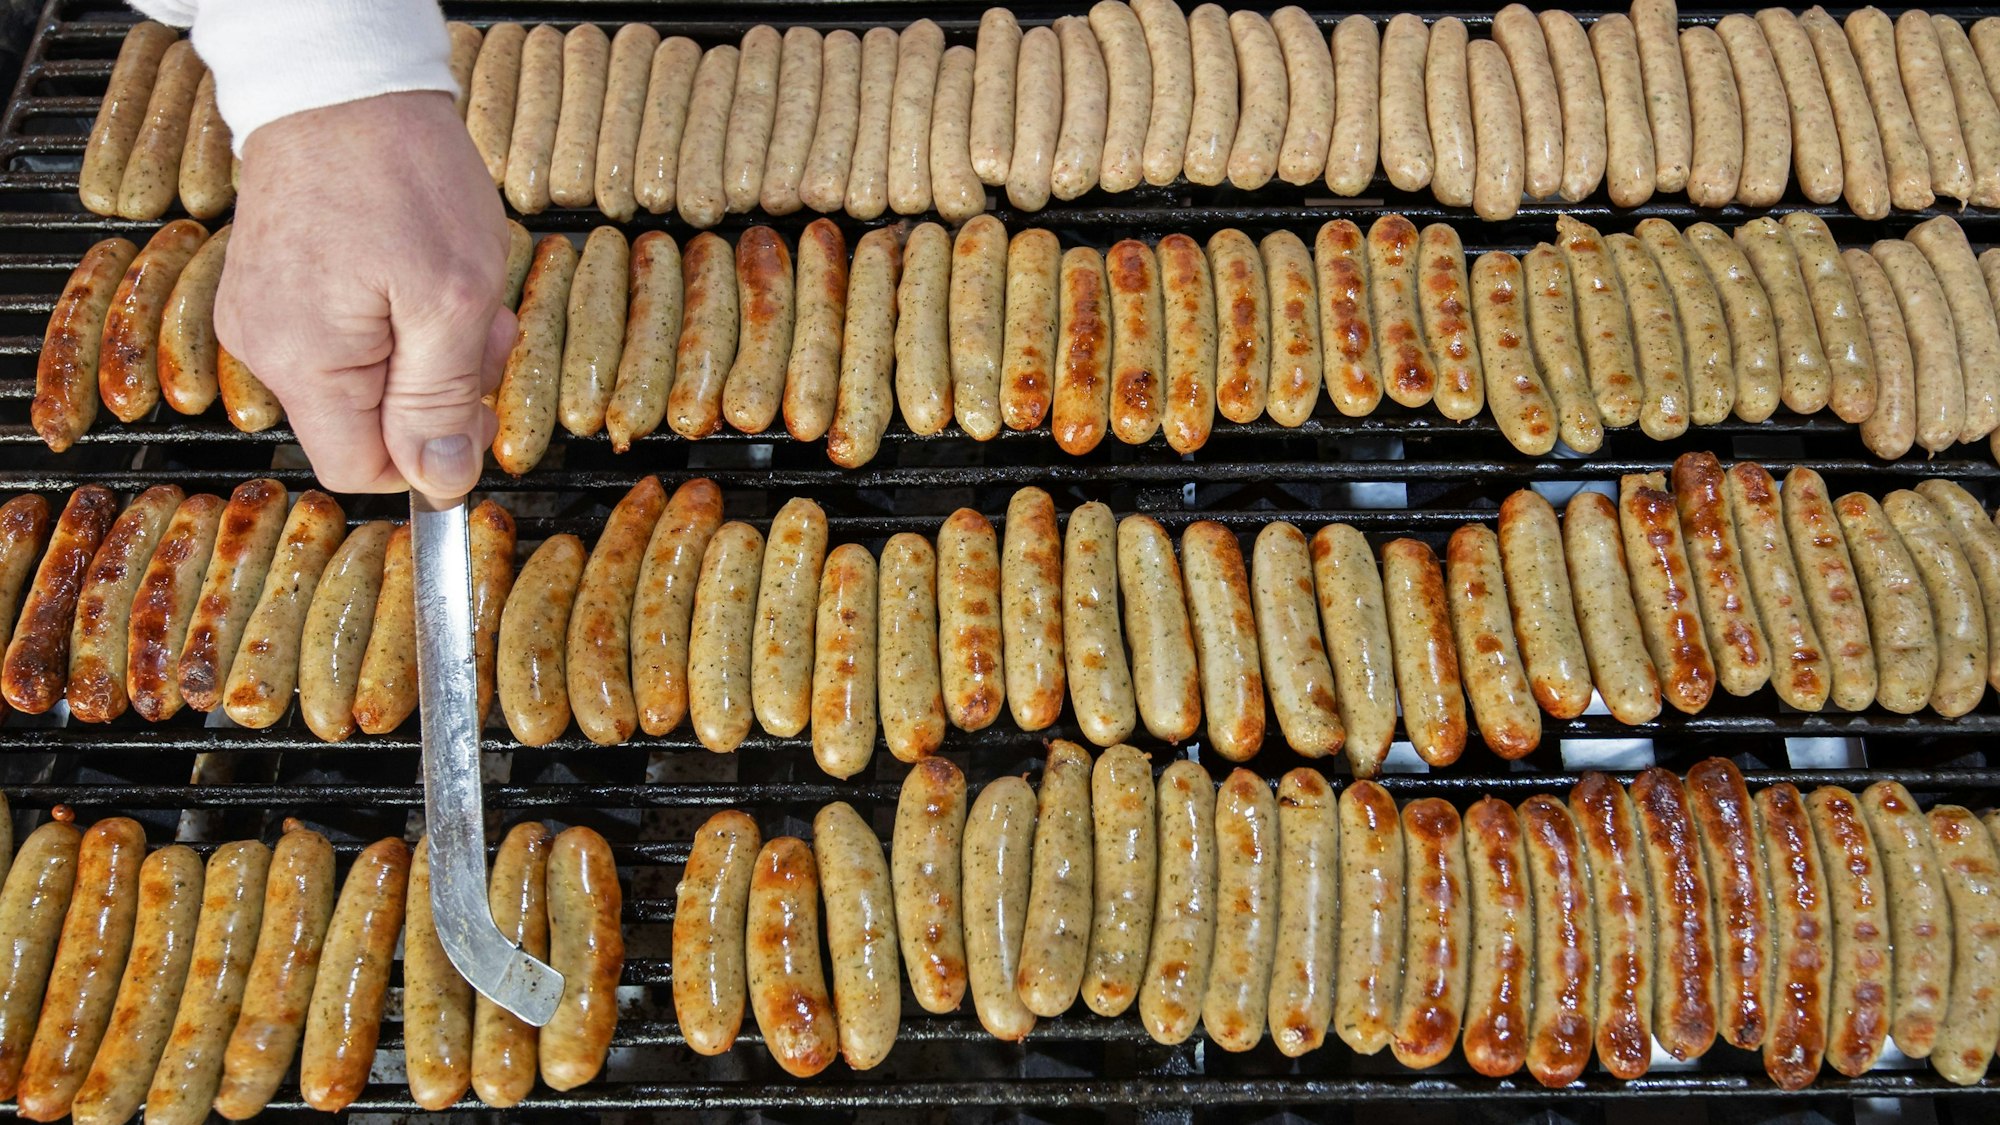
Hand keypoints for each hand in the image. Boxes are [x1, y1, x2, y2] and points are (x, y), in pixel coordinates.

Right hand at [216, 91, 513, 497]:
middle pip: (367, 427)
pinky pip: (349, 338)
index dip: (430, 458)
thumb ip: (441, 400)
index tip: (477, 412)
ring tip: (461, 291)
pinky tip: (426, 275)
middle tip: (487, 331)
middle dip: (441, 393)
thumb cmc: (401, 177)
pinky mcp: (280, 287)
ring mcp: (267, 315)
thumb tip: (438, 483)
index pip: (362, 470)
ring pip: (366, 382)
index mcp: (303, 364)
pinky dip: (401, 321)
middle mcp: (265, 348)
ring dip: (430, 353)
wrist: (343, 84)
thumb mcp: (452, 301)